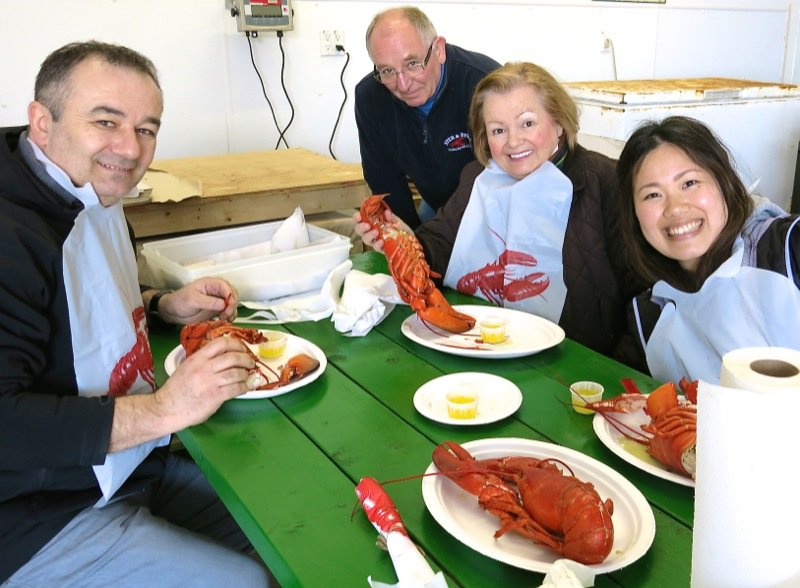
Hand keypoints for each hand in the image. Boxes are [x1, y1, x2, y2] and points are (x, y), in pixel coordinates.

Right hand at [109, 337, 252, 450]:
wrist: (167, 408)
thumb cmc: (177, 389)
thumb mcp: (187, 367)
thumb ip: (203, 360)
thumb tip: (224, 356)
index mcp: (197, 358)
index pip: (221, 343)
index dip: (236, 344)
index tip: (242, 348)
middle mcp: (205, 368)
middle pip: (233, 357)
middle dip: (246, 359)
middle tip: (250, 362)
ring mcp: (210, 382)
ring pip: (237, 372)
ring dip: (246, 374)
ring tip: (248, 376)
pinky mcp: (215, 396)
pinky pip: (236, 388)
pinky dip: (244, 387)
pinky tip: (245, 387)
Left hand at [159, 278, 238, 323]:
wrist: (173, 312)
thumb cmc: (180, 301)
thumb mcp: (192, 299)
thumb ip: (208, 301)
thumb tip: (223, 304)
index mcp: (211, 284)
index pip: (226, 286)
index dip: (230, 296)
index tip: (228, 306)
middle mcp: (216, 291)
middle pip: (233, 295)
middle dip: (232, 305)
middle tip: (226, 314)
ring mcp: (218, 301)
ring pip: (232, 304)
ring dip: (232, 312)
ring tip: (225, 318)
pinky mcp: (217, 310)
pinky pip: (228, 312)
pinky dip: (229, 317)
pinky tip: (225, 321)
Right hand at [353, 210, 412, 253]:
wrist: (412, 240)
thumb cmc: (401, 230)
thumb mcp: (397, 221)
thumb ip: (391, 217)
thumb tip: (387, 212)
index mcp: (373, 223)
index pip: (361, 220)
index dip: (357, 218)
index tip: (358, 216)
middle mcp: (372, 232)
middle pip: (360, 231)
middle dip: (361, 228)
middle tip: (367, 225)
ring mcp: (376, 241)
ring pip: (366, 240)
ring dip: (369, 236)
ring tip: (376, 232)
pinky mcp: (382, 249)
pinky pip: (376, 248)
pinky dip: (377, 245)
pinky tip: (381, 241)